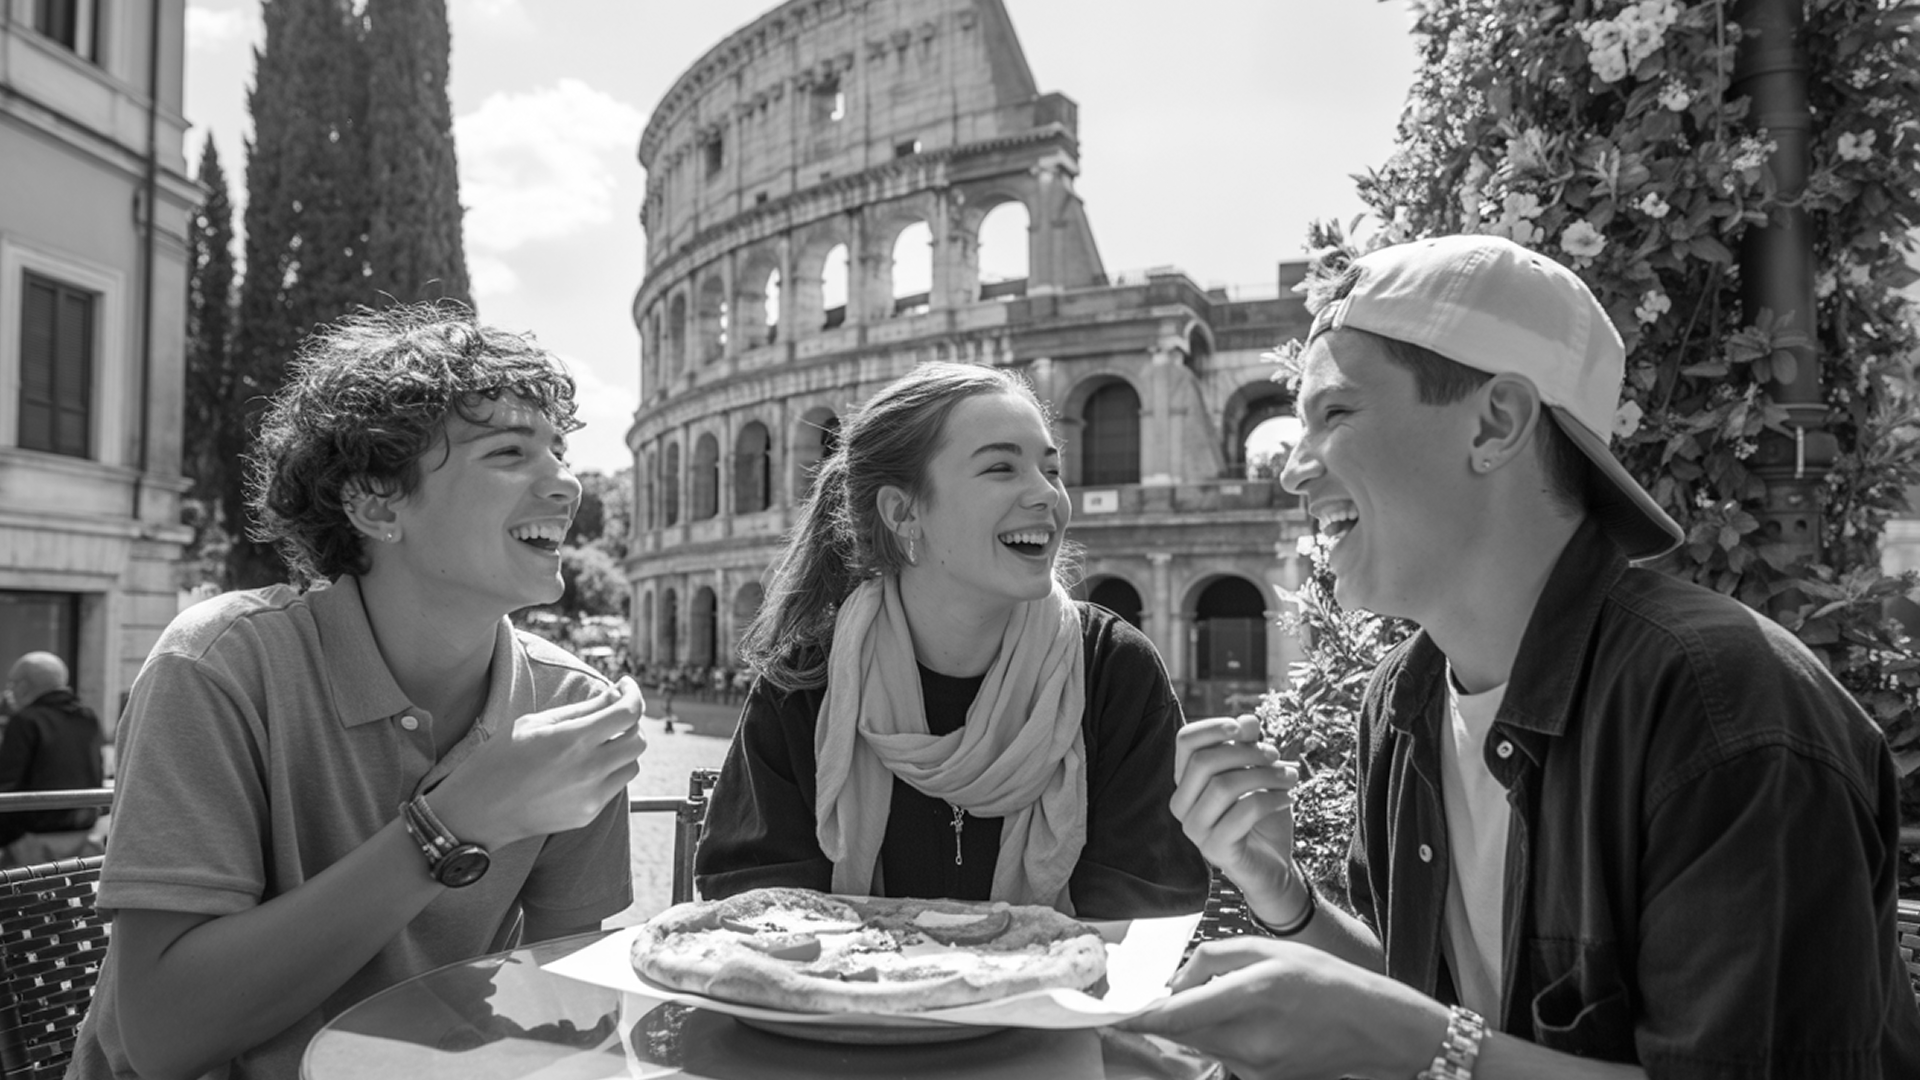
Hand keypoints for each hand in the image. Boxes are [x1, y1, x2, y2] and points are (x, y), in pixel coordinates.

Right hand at [431, 676, 647, 847]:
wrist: (477, 812)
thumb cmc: (499, 760)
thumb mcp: (535, 723)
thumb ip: (582, 710)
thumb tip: (616, 694)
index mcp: (573, 740)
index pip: (628, 713)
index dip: (633, 694)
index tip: (626, 686)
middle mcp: (588, 769)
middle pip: (639, 740)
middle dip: (631, 722)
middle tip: (613, 714)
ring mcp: (590, 796)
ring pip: (632, 766)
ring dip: (623, 749)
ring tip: (598, 742)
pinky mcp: (587, 814)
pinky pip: (615, 787)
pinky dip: (609, 772)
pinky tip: (584, 766)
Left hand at [1120, 938, 1446, 1079]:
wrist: (1375, 1028)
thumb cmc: (1324, 979)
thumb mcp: (1268, 949)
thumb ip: (1213, 958)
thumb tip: (1174, 981)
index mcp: (1254, 996)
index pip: (1180, 1015)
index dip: (1140, 1017)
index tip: (1109, 1013)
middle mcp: (1252, 1039)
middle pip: (1183, 1032)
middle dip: (1161, 1016)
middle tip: (1141, 997)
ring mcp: (1257, 1067)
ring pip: (1201, 1043)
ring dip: (1191, 1024)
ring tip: (1213, 1000)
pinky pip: (1223, 1055)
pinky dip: (1216, 1037)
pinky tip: (1241, 1020)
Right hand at [1171, 715, 1303, 917]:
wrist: (1273, 865)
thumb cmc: (1261, 816)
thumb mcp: (1257, 774)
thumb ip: (1249, 747)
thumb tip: (1247, 720)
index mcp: (1186, 782)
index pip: (1185, 742)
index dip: (1212, 727)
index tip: (1243, 728)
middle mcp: (1182, 805)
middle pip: (1204, 761)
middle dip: (1247, 752)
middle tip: (1276, 755)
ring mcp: (1195, 829)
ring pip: (1224, 786)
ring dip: (1264, 775)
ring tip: (1290, 777)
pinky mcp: (1215, 849)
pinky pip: (1243, 812)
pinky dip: (1271, 799)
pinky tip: (1288, 798)